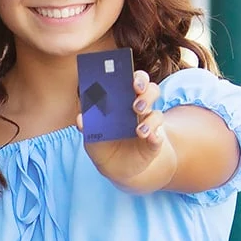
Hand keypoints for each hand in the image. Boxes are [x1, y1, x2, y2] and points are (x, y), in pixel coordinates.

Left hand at [80, 69, 173, 191]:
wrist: (114, 167)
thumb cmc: (102, 142)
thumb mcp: (90, 135)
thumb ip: (86, 125)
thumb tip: (80, 118)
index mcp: (123, 101)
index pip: (133, 80)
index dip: (134, 75)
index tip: (128, 74)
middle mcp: (139, 109)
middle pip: (150, 90)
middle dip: (144, 87)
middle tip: (135, 91)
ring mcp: (149, 125)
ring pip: (156, 112)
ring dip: (148, 113)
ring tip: (137, 121)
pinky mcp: (154, 142)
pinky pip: (159, 136)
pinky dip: (154, 135)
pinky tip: (146, 136)